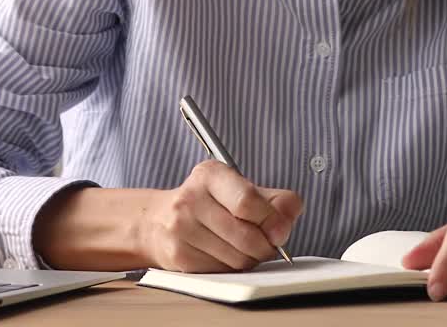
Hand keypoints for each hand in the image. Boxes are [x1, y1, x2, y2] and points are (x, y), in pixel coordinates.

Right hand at [139, 160, 302, 271]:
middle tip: (267, 245)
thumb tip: (287, 220)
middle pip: (246, 236)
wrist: (159, 222)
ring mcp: (181, 228)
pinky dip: (232, 269)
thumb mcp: (244, 190)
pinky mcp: (178, 256)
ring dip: (250, 260)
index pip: (247, 201)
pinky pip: (222, 272)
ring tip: (245, 249)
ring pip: (236, 259)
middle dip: (265, 247)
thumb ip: (277, 201)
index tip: (280, 231)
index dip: (272, 221)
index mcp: (211, 174)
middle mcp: (191, 198)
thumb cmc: (211, 205)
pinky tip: (225, 255)